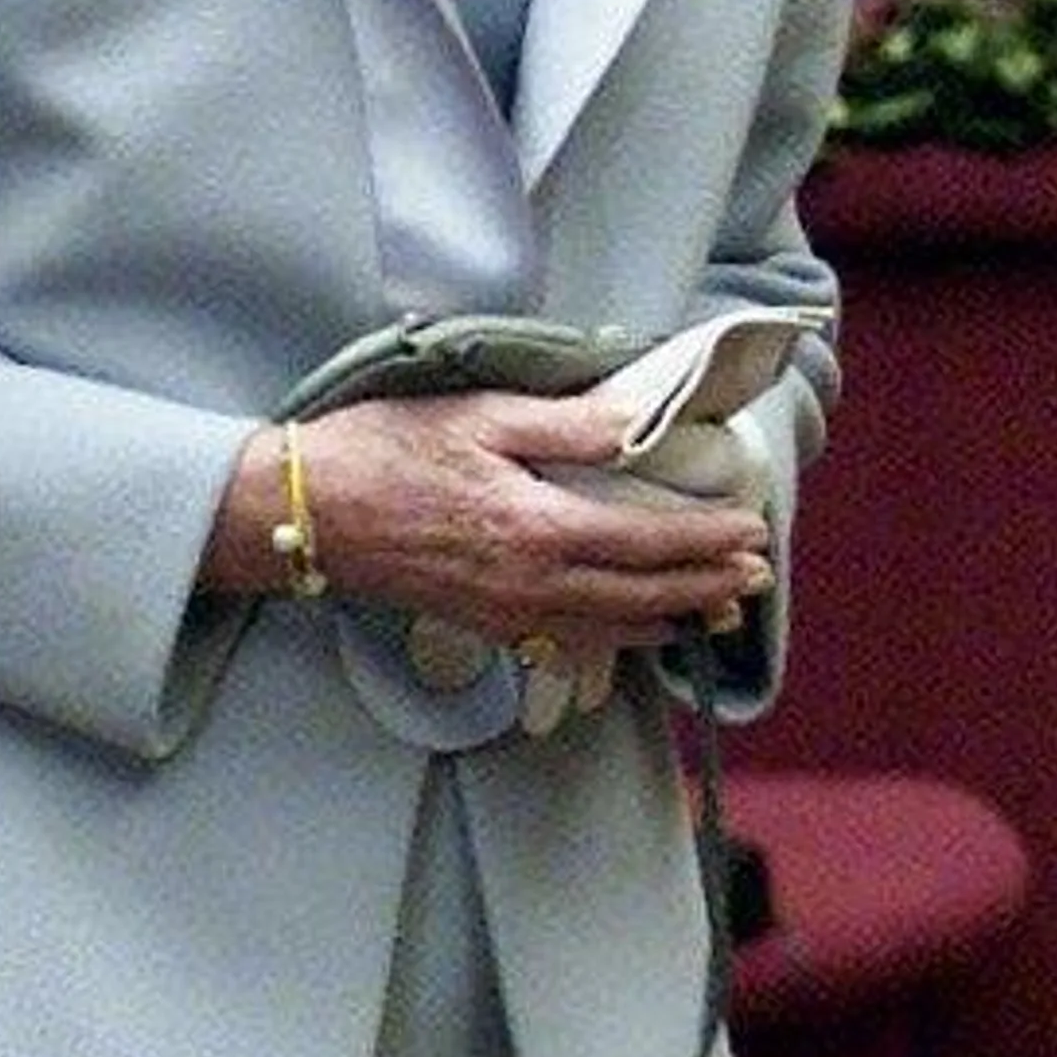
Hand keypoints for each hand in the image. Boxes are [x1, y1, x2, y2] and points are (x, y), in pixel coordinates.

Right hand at [272, 387, 774, 655]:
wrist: (302, 514)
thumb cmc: (383, 452)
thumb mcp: (479, 416)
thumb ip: (567, 426)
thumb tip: (639, 423)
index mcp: (538, 528)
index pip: (647, 540)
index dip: (707, 539)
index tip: (751, 530)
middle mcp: (531, 584)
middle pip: (642, 595)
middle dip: (704, 586)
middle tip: (754, 577)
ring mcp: (506, 614)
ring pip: (610, 628)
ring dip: (669, 619)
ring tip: (713, 610)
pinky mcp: (483, 625)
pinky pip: (570, 639)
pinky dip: (615, 637)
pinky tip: (632, 628)